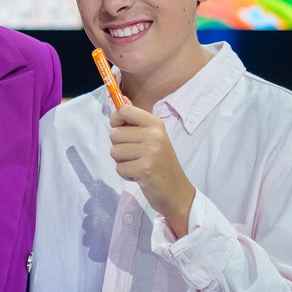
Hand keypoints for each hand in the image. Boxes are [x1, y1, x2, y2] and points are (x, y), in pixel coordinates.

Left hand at [110, 101, 194, 237]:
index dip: (115, 120)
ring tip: (137, 165)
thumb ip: (135, 122)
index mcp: (155, 124)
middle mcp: (154, 135)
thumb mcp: (153, 138)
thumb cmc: (161, 163)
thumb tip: (120, 100)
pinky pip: (119, 168)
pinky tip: (139, 175)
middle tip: (134, 155)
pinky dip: (126, 174)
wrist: (176, 191)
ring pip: (114, 151)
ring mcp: (150, 152)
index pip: (124, 110)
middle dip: (119, 147)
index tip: (122, 130)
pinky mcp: (145, 169)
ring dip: (122, 162)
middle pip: (114, 133)